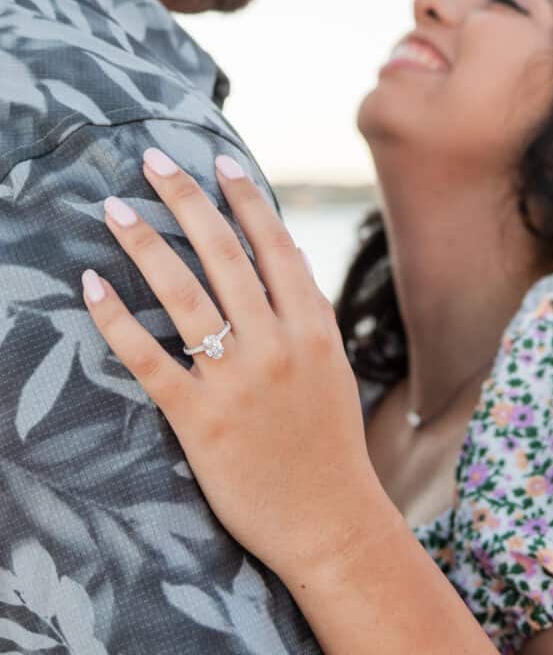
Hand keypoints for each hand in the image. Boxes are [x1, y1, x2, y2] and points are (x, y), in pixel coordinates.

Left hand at [81, 149, 384, 581]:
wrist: (331, 521)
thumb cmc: (330, 442)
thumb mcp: (331, 365)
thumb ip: (308, 311)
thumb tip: (284, 256)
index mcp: (313, 326)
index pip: (275, 244)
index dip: (245, 199)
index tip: (219, 161)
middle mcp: (276, 343)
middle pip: (225, 254)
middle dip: (187, 200)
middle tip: (154, 161)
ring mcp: (237, 381)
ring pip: (184, 294)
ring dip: (146, 244)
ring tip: (116, 208)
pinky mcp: (200, 420)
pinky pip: (150, 359)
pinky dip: (117, 319)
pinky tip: (92, 286)